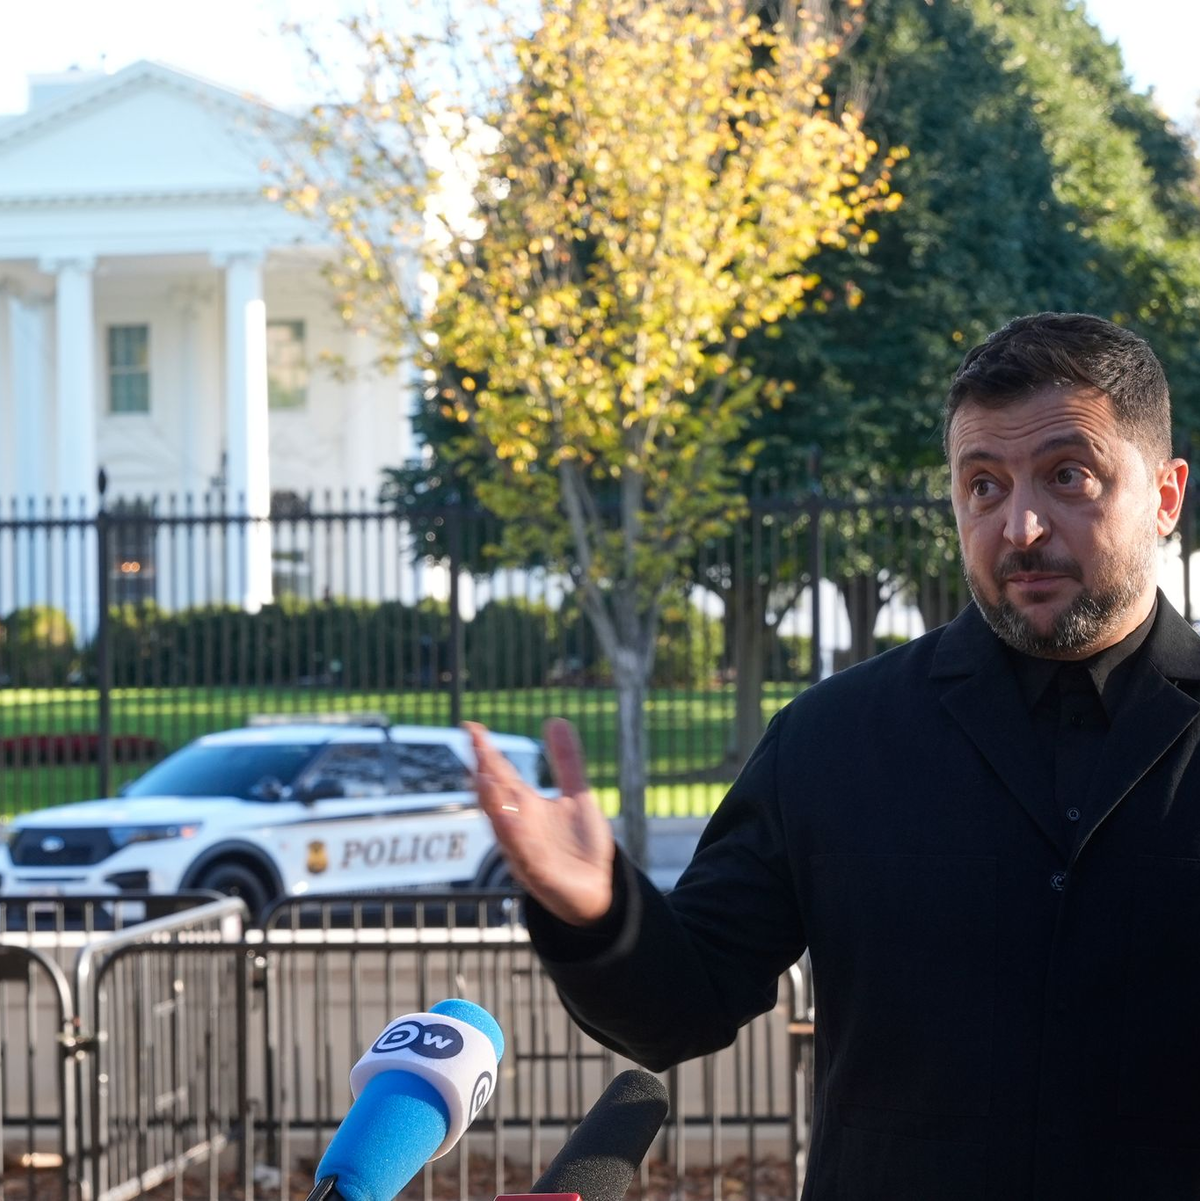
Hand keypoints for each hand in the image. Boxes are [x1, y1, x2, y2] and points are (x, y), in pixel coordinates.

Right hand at [465, 718, 614, 925]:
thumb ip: (566, 761)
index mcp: (526, 805)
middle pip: (497, 796)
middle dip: (485, 772)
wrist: (598, 889)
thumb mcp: (577, 796)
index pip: (502, 773)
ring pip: (503, 825)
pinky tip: (510, 819)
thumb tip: (556, 721)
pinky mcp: (539, 873)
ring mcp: (525, 850)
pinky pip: (523, 854)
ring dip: (493, 804)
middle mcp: (519, 825)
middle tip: (475, 745)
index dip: (487, 751)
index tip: (472, 727)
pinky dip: (515, 838)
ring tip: (484, 778)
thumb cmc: (580, 845)